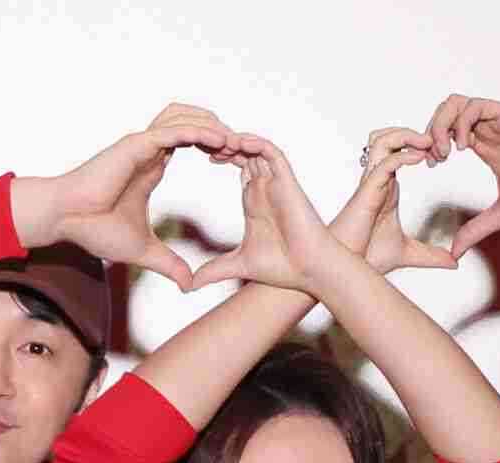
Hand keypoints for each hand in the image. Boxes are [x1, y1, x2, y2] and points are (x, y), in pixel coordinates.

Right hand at [17, 103, 240, 290]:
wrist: (65, 220)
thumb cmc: (93, 229)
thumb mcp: (143, 251)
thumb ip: (168, 263)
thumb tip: (187, 284)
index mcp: (152, 166)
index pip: (191, 143)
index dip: (215, 147)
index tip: (236, 161)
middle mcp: (149, 150)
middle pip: (192, 123)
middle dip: (219, 130)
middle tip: (242, 148)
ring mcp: (141, 144)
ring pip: (184, 118)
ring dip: (212, 125)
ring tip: (236, 140)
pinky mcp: (135, 145)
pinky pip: (173, 130)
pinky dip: (197, 131)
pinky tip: (220, 140)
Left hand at [189, 135, 342, 293]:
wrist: (311, 270)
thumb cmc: (283, 268)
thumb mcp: (238, 266)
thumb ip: (213, 271)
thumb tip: (188, 286)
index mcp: (254, 200)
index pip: (236, 166)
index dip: (217, 155)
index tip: (198, 154)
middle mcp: (264, 187)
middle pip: (242, 152)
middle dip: (221, 143)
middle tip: (197, 138)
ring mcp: (275, 183)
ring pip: (254, 148)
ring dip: (234, 139)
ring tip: (212, 138)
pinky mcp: (286, 182)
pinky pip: (271, 152)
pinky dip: (255, 143)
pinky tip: (236, 141)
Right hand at [325, 127, 456, 273]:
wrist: (347, 269)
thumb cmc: (367, 255)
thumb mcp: (409, 253)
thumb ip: (432, 255)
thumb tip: (453, 262)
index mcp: (387, 187)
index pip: (399, 150)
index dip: (420, 146)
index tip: (441, 156)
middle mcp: (378, 180)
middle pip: (388, 137)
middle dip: (413, 133)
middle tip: (437, 144)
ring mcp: (371, 183)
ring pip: (382, 141)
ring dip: (406, 136)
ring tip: (428, 143)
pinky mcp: (367, 191)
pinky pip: (384, 162)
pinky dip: (402, 155)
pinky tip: (419, 158)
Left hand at [423, 95, 499, 258]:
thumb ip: (476, 230)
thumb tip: (455, 252)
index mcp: (488, 147)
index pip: (448, 133)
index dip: (432, 146)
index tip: (430, 166)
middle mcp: (491, 130)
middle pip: (447, 112)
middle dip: (431, 132)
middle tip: (434, 158)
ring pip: (457, 104)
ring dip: (442, 125)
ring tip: (444, 151)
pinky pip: (476, 106)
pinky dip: (461, 124)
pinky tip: (463, 147)